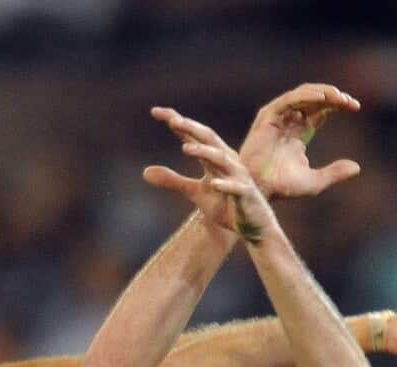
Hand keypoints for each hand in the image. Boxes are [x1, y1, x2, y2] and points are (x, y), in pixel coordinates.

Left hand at [144, 107, 277, 241]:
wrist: (251, 225)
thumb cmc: (224, 204)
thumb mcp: (193, 192)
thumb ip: (172, 180)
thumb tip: (145, 172)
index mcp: (214, 157)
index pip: (192, 135)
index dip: (176, 122)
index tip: (155, 111)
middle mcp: (227, 160)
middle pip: (208, 139)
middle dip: (191, 128)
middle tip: (173, 120)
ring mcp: (238, 176)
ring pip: (221, 159)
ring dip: (204, 152)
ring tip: (186, 148)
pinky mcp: (246, 194)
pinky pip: (235, 187)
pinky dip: (224, 184)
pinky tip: (213, 184)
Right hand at [239, 83, 361, 198]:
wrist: (260, 190)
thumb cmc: (282, 187)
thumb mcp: (315, 182)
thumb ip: (335, 173)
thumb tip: (357, 167)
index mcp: (300, 132)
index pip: (322, 110)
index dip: (338, 105)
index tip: (356, 107)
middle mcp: (289, 121)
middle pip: (315, 98)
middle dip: (334, 97)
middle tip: (350, 102)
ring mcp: (278, 117)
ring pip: (303, 95)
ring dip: (322, 93)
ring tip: (339, 97)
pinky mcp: (268, 116)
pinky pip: (289, 100)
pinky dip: (305, 96)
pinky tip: (322, 98)